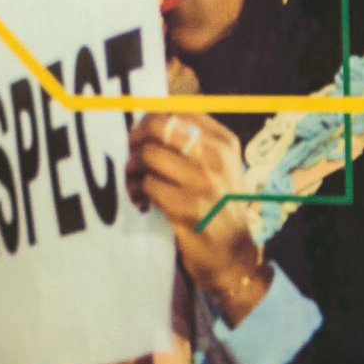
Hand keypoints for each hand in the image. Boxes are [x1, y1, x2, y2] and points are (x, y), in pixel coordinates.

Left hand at [128, 112, 271, 324]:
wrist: (231, 252)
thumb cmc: (217, 204)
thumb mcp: (217, 166)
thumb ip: (191, 142)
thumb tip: (147, 122)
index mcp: (223, 142)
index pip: (178, 111)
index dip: (150, 119)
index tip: (141, 135)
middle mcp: (216, 158)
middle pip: (159, 127)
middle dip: (136, 138)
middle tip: (132, 154)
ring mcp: (203, 183)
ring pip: (149, 156)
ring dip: (133, 168)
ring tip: (135, 181)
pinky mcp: (187, 209)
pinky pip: (148, 186)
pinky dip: (137, 191)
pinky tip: (140, 200)